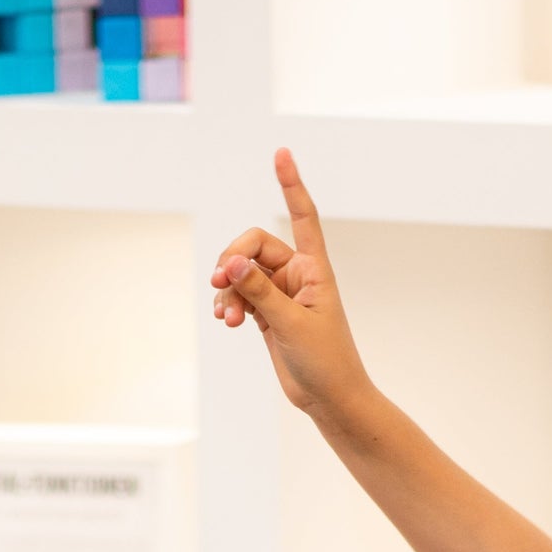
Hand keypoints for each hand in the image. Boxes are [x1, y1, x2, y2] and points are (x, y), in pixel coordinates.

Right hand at [210, 148, 373, 418]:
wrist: (331, 399)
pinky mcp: (268, 314)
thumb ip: (258, 291)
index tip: (281, 153)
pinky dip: (228, 304)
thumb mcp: (291, 324)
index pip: (302, 217)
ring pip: (240, 272)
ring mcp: (280, 294)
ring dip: (227, 289)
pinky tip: (224, 320)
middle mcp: (297, 276)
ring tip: (225, 315)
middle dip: (232, 261)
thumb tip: (229, 262)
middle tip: (220, 284)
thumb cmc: (326, 362)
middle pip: (252, 246)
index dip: (290, 186)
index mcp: (315, 269)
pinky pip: (238, 295)